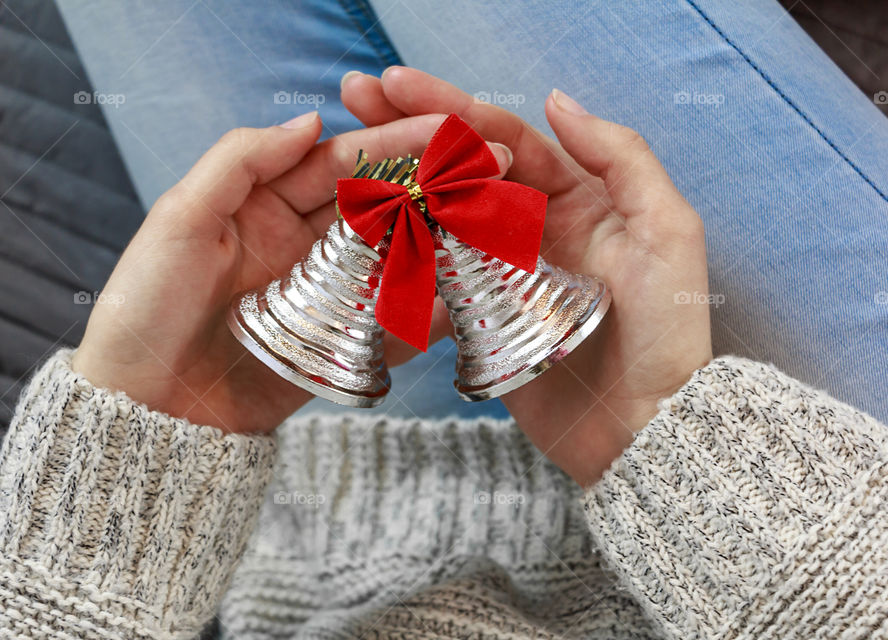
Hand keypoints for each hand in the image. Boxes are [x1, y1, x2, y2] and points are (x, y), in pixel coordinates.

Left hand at [73, 111, 510, 433]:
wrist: (147, 404)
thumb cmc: (147, 305)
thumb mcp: (181, 218)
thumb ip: (242, 161)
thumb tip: (314, 121)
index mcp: (265, 203)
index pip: (341, 162)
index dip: (394, 142)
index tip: (447, 130)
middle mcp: (302, 241)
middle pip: (379, 203)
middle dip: (433, 182)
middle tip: (490, 169)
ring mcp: (323, 291)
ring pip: (393, 256)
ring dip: (441, 239)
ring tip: (491, 222)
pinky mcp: (336, 340)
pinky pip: (389, 319)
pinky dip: (427, 311)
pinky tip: (465, 297)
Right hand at [342, 68, 712, 484]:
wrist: (643, 426)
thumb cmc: (666, 330)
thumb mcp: (667, 231)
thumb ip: (622, 158)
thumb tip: (557, 100)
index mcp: (577, 199)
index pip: (507, 140)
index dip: (453, 107)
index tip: (398, 83)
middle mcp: (533, 227)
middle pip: (463, 166)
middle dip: (410, 128)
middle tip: (355, 96)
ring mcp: (501, 271)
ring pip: (440, 213)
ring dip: (395, 178)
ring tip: (342, 147)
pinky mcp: (478, 316)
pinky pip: (434, 272)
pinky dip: (400, 243)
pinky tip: (360, 217)